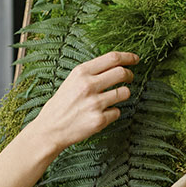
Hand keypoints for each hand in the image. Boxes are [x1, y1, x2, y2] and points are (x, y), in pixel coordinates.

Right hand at [24, 52, 139, 152]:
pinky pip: (117, 112)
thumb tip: (115, 65)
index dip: (127, 57)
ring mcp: (95, 103)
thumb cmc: (62, 104)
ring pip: (125, 92)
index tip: (135, 59)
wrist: (50, 129)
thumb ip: (91, 73)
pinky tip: (101, 114)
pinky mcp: (99, 120)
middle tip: (129, 78)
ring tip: (112, 98)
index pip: (112, 58)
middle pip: (122, 73)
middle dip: (129, 75)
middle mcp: (88, 86)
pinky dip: (112, 113)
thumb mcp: (71, 81)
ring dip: (123, 94)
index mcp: (81, 73)